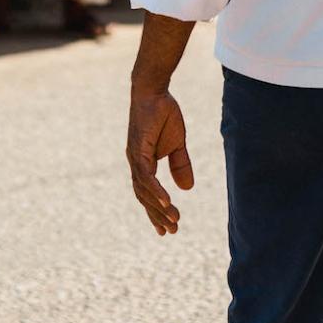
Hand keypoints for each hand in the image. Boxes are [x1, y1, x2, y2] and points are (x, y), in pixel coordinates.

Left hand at [127, 89, 193, 235]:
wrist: (155, 91)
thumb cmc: (164, 114)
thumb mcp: (177, 143)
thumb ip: (180, 164)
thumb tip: (187, 188)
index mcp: (143, 163)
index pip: (147, 193)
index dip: (155, 211)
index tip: (166, 229)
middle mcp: (136, 164)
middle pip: (144, 197)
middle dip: (157, 215)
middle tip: (172, 231)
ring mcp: (135, 158)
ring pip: (144, 190)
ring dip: (158, 206)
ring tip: (173, 219)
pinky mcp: (138, 149)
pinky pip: (145, 175)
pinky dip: (155, 190)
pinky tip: (166, 201)